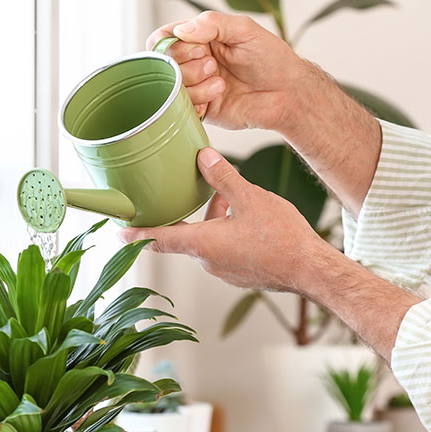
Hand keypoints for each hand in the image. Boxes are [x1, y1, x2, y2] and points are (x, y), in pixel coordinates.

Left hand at [119, 147, 323, 292]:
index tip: (119, 233)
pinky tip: (246, 218)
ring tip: (231, 198)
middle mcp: (208, 261)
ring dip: (213, 220)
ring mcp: (224, 271)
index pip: (158, 239)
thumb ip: (222, 177)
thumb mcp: (250, 197)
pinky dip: (227, 232)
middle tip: (192, 193)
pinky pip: (224, 250)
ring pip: (208, 240)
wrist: (311, 270)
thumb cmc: (282, 238)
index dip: (136, 234)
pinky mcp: (239, 274)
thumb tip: (202, 157)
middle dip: (189, 213)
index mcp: (203, 243)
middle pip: (186, 234)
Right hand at [147, 11, 301, 130]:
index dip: (172, 45)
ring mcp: (196, 87)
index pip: (164, 38)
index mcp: (200, 39)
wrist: (287, 93)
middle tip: (214, 66)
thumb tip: (181, 30)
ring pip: (172, 88)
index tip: (197, 48)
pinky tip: (218, 96)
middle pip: (165, 64)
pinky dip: (199, 102)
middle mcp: (193, 62)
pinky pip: (183, 108)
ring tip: (221, 83)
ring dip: (197, 84)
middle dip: (189, 65)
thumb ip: (212, 23)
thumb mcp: (244, 30)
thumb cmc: (271, 59)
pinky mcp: (202, 110)